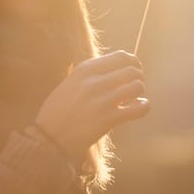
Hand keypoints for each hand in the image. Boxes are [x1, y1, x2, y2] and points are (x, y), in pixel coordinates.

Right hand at [33, 50, 150, 164]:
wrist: (49, 138)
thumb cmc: (59, 111)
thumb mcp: (71, 83)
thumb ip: (92, 73)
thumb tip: (119, 65)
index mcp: (84, 70)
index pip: (121, 56)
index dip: (133, 62)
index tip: (134, 69)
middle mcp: (94, 82)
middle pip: (132, 70)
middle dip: (138, 77)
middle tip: (135, 86)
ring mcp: (102, 100)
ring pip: (137, 86)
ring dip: (140, 92)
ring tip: (134, 98)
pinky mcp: (108, 119)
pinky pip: (139, 108)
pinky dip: (144, 106)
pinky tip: (141, 107)